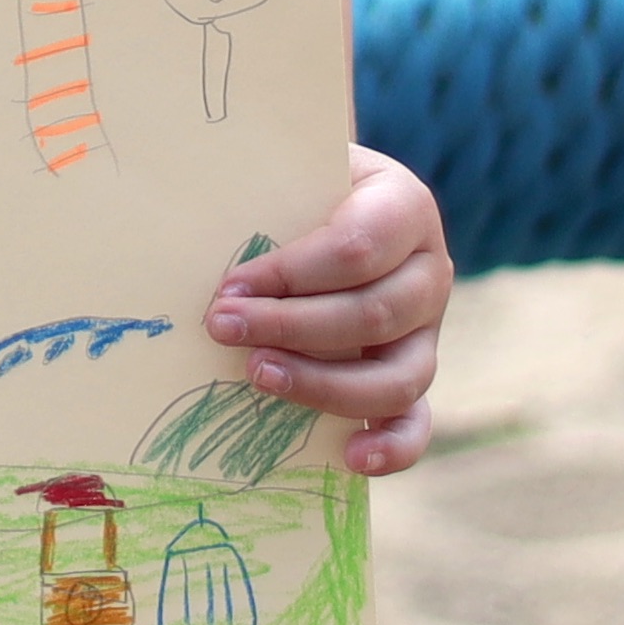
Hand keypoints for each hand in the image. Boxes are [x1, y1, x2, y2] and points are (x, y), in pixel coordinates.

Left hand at [204, 146, 450, 476]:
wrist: (329, 201)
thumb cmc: (298, 183)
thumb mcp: (291, 167)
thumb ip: (267, 185)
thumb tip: (194, 217)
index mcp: (404, 206)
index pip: (357, 247)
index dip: (291, 273)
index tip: (228, 287)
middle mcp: (429, 270)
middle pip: (373, 314)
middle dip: (289, 326)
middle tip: (221, 327)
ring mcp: (428, 330)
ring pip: (396, 375)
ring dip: (322, 384)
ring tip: (258, 375)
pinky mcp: (414, 375)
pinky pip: (416, 421)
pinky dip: (392, 447)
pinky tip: (350, 457)